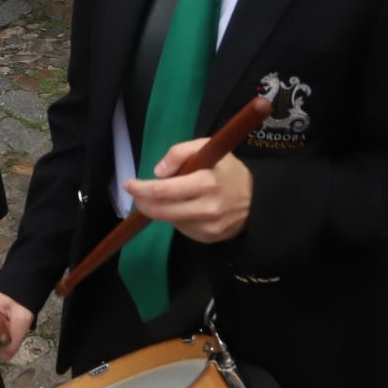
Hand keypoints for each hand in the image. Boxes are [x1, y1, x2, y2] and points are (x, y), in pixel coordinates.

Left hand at [125, 142, 252, 243]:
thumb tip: (158, 172)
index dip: (143, 188)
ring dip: (159, 209)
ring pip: (170, 220)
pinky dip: (175, 217)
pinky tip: (183, 207)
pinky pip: (182, 228)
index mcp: (207, 182)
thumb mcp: (207, 148)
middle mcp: (207, 208)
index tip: (129, 184)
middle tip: (136, 194)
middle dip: (144, 203)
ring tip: (163, 197)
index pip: (166, 190)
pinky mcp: (209, 238)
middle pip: (163, 211)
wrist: (257, 201)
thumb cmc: (228, 170)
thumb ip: (180, 152)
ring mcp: (208, 226)